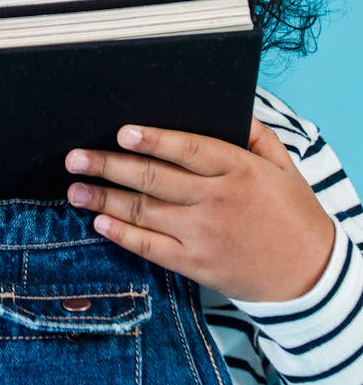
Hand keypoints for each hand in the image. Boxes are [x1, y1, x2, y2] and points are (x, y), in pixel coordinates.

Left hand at [66, 118, 335, 302]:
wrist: (310, 276)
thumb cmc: (293, 214)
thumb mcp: (282, 166)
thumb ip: (254, 134)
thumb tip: (228, 107)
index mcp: (237, 169)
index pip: (187, 149)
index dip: (153, 140)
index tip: (121, 132)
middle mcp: (216, 200)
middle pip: (153, 179)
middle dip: (108, 166)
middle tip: (74, 157)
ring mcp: (203, 234)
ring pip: (143, 211)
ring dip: (104, 198)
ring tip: (74, 189)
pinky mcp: (196, 265)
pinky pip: (150, 247)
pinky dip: (121, 234)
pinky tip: (99, 222)